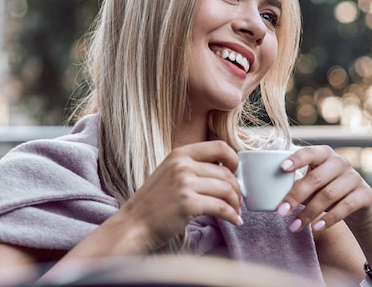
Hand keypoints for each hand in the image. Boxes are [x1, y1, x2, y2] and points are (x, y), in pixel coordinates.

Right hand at [116, 140, 241, 250]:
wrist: (132, 226)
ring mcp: (185, 183)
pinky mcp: (188, 203)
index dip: (233, 159)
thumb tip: (225, 172)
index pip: (219, 146)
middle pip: (226, 172)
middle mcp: (182, 165)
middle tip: (238, 200)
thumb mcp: (169, 174)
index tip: (235, 172)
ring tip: (235, 212)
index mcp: (179, 154)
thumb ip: (192, 168)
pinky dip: (232, 215)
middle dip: (236, 188)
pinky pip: (221, 207)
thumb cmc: (152, 204)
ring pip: (226, 189)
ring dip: (236, 203)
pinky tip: (234, 220)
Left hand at [277, 145, 371, 232]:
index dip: (296, 159)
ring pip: (328, 195)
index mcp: (324, 154)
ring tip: (293, 227)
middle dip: (295, 196)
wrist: (360, 205)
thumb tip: (269, 193)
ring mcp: (354, 177)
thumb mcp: (312, 185)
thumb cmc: (327, 190)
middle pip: (316, 178)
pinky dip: (329, 219)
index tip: (282, 168)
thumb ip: (296, 184)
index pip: (309, 152)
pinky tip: (316, 228)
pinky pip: (345, 206)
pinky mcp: (365, 194)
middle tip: (280, 212)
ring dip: (308, 213)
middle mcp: (340, 162)